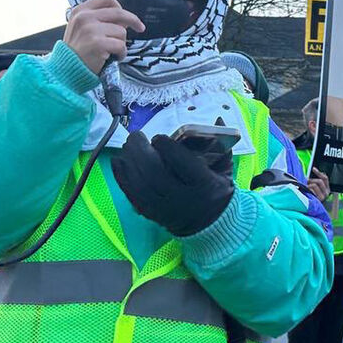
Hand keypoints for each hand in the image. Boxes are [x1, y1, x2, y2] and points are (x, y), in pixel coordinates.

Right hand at [64, 0, 144, 72]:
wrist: (67, 70)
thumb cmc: (77, 51)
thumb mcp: (81, 28)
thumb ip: (98, 19)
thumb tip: (124, 20)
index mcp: (81, 11)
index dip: (119, 6)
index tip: (125, 16)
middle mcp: (84, 17)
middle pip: (118, 12)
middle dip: (133, 20)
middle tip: (140, 28)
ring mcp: (90, 29)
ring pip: (121, 31)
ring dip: (121, 43)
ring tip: (111, 51)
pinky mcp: (97, 43)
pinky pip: (121, 45)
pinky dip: (121, 53)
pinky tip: (113, 57)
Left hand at [112, 133, 233, 236]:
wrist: (211, 224)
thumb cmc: (217, 190)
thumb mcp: (225, 168)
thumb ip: (220, 144)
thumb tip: (217, 118)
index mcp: (203, 183)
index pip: (181, 162)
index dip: (166, 146)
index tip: (158, 137)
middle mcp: (183, 198)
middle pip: (155, 173)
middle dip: (141, 151)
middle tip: (136, 136)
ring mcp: (165, 209)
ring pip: (140, 184)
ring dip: (129, 162)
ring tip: (127, 146)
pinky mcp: (152, 214)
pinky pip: (132, 195)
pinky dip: (121, 177)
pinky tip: (118, 161)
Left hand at [307, 168, 330, 202]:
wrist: (312, 211)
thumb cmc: (312, 199)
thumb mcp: (315, 190)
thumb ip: (315, 183)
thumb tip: (309, 176)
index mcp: (327, 189)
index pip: (325, 178)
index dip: (319, 172)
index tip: (313, 168)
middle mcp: (326, 193)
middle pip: (319, 181)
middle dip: (311, 180)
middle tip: (306, 183)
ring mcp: (323, 197)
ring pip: (314, 185)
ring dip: (308, 185)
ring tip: (306, 189)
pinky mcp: (318, 200)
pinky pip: (311, 190)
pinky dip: (307, 190)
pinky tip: (306, 193)